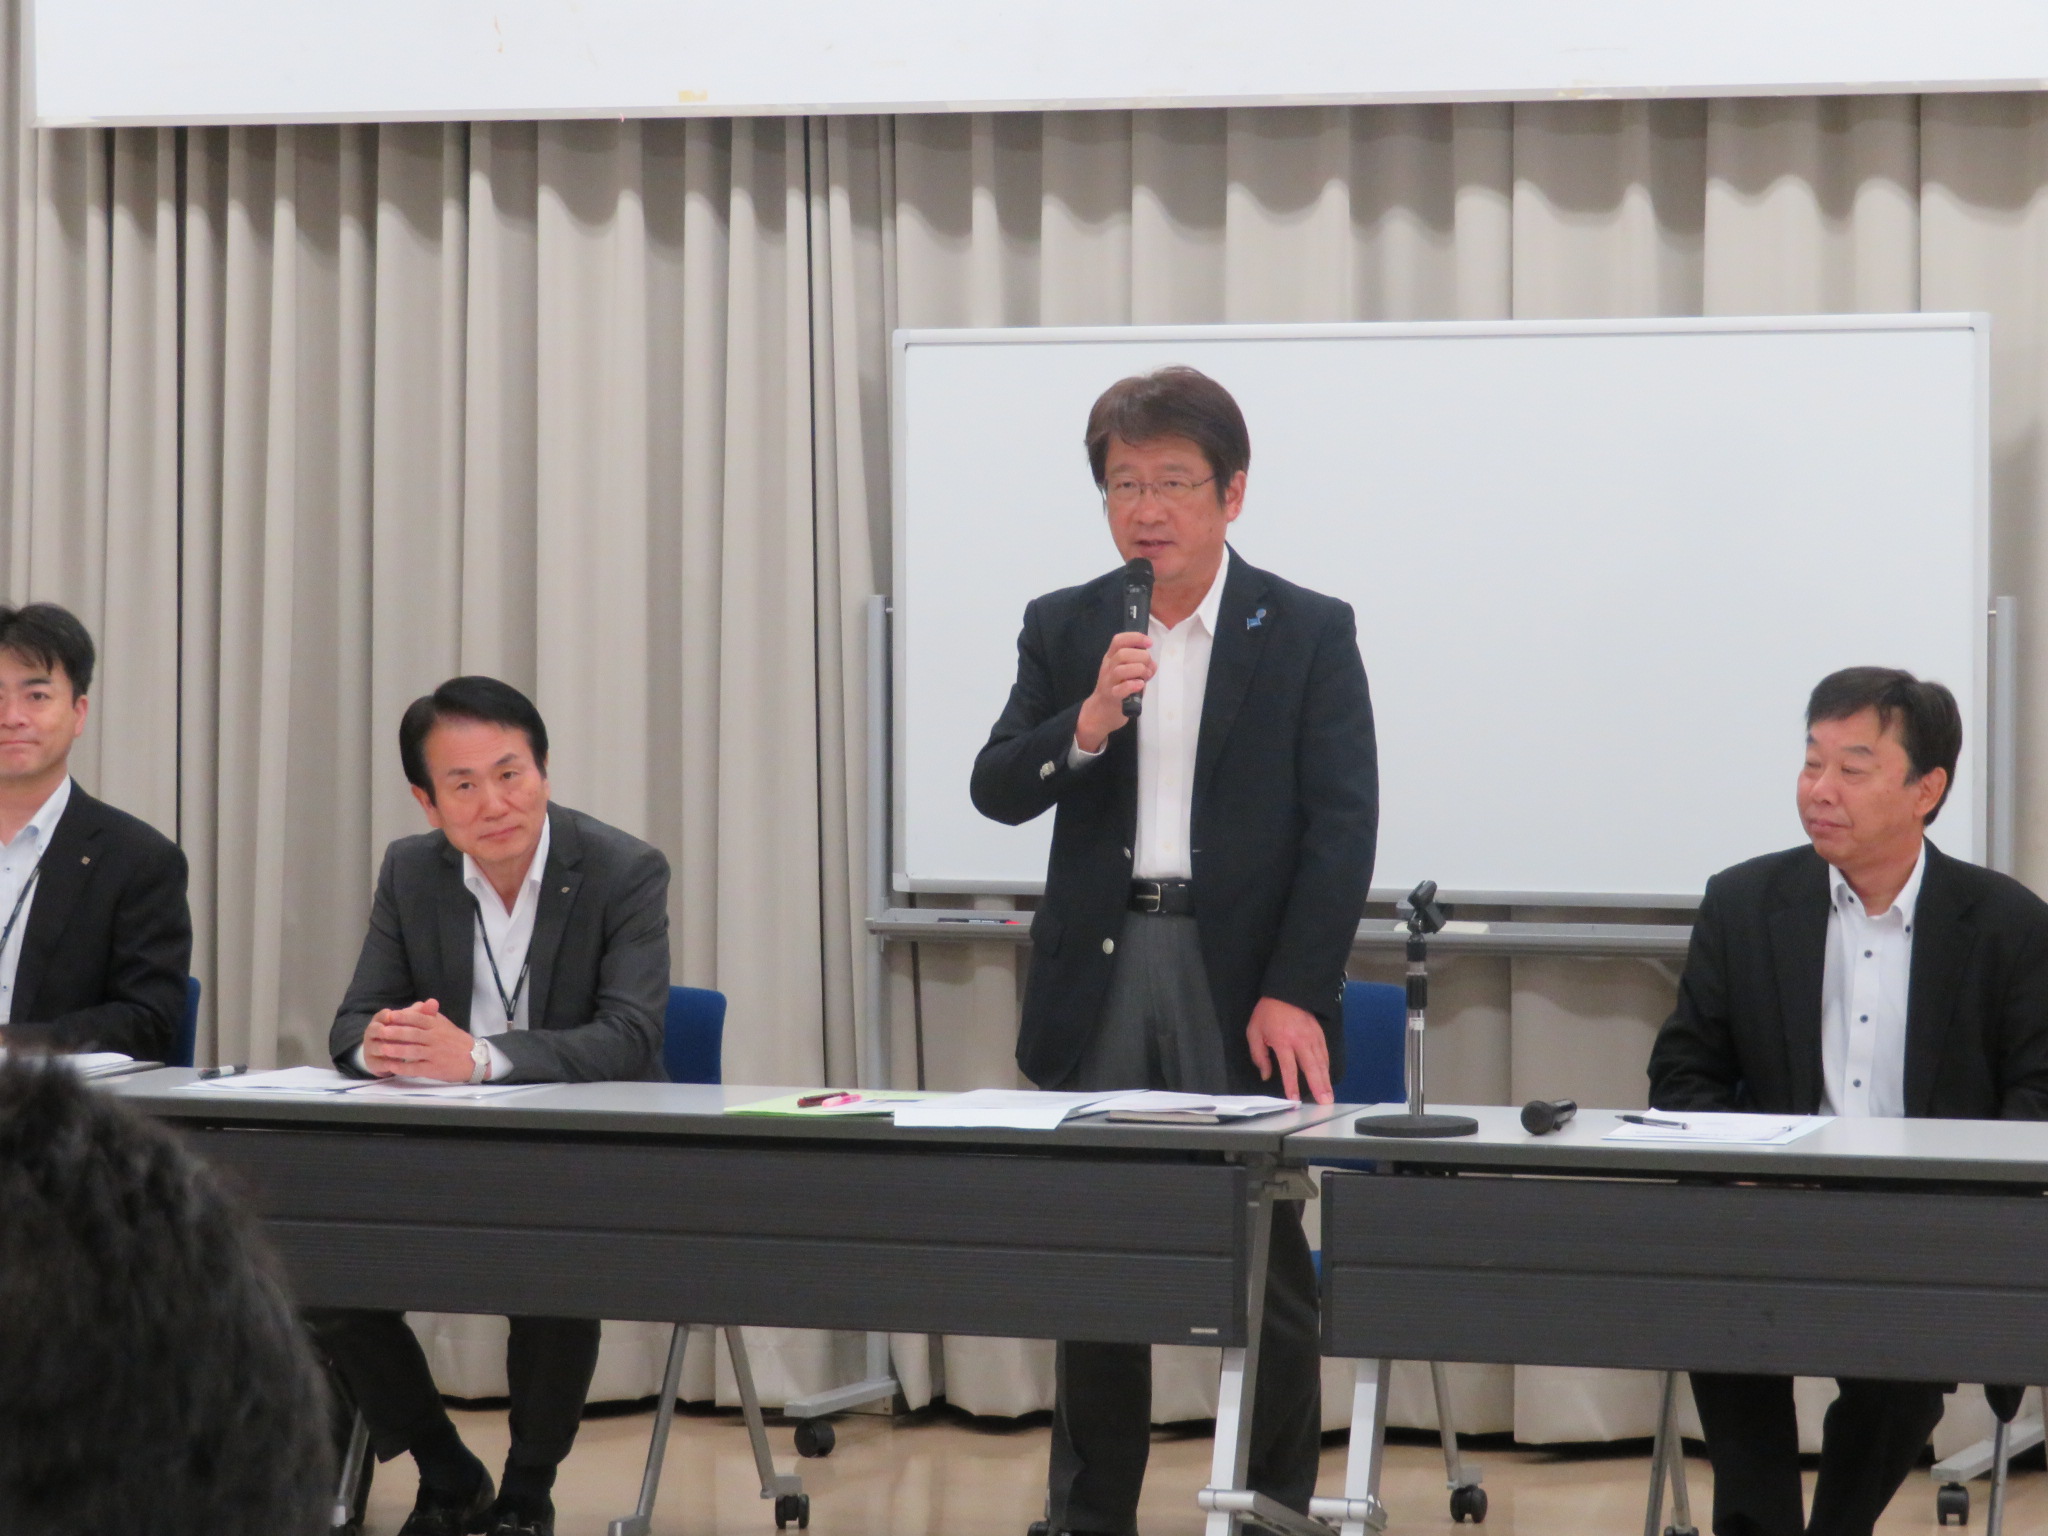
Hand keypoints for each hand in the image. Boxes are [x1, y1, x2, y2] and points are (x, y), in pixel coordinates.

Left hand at [362, 999, 476, 1081]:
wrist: (475, 1059)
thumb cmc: (456, 1041)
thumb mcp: (446, 1025)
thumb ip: (432, 1015)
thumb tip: (421, 1003)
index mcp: (437, 1026)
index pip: (418, 1019)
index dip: (402, 1017)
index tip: (388, 1016)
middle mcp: (436, 1039)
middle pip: (413, 1034)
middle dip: (395, 1032)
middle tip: (380, 1032)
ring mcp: (435, 1054)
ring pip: (413, 1051)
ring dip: (396, 1050)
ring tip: (382, 1049)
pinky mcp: (435, 1069)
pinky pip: (416, 1068)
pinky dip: (403, 1067)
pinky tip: (392, 1067)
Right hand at [1075, 631, 1154, 752]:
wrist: (1102, 711)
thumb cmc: (1118, 688)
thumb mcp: (1127, 672)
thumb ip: (1139, 665)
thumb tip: (1152, 664)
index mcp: (1111, 658)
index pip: (1119, 640)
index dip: (1135, 638)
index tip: (1149, 643)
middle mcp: (1108, 667)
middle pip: (1122, 654)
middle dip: (1142, 657)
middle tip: (1149, 668)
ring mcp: (1108, 682)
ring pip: (1121, 669)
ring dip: (1139, 671)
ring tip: (1146, 677)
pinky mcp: (1112, 697)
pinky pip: (1121, 689)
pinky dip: (1133, 685)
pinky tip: (1140, 685)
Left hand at [1247, 996, 1332, 1103]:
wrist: (1285, 991)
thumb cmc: (1267, 1013)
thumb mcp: (1254, 1032)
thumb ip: (1259, 1056)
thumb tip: (1266, 1075)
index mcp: (1283, 1041)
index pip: (1289, 1068)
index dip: (1292, 1086)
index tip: (1295, 1100)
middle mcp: (1300, 1040)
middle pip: (1311, 1067)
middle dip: (1318, 1086)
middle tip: (1324, 1102)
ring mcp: (1312, 1037)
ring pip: (1321, 1062)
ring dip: (1325, 1080)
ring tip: (1329, 1096)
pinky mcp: (1319, 1033)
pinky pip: (1324, 1053)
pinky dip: (1327, 1067)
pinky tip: (1327, 1077)